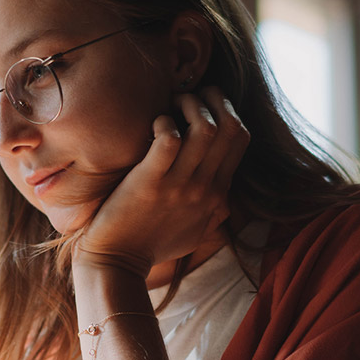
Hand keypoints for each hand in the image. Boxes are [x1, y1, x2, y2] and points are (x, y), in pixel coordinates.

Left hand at [76, 86, 248, 276]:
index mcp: (216, 193)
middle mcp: (204, 188)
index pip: (241, 137)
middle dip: (213, 98)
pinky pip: (169, 140)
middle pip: (230, 127)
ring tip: (170, 105)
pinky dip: (164, 123)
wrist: (118, 263)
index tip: (205, 103)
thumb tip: (222, 199)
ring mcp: (179, 186)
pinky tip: (153, 126)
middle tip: (187, 96)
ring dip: (190, 106)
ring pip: (206, 128)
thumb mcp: (195, 230)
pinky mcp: (150, 184)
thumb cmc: (151, 244)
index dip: (227, 108)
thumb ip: (212, 211)